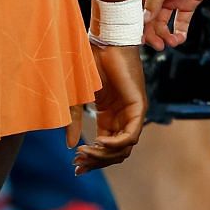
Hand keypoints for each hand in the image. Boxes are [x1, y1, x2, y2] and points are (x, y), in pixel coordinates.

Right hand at [71, 44, 145, 172]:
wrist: (102, 42)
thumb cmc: (89, 64)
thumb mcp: (78, 98)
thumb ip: (75, 121)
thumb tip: (71, 146)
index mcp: (110, 116)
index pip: (106, 148)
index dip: (92, 160)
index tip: (75, 167)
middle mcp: (122, 117)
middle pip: (115, 153)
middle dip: (96, 161)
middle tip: (78, 163)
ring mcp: (132, 113)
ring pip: (124, 148)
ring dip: (104, 155)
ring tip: (85, 153)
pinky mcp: (138, 106)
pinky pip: (131, 135)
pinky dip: (116, 143)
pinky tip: (99, 142)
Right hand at [140, 0, 209, 49]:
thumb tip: (144, 18)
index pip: (135, 6)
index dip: (135, 23)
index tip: (137, 38)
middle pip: (149, 19)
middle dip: (152, 34)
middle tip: (158, 45)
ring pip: (163, 23)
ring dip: (165, 35)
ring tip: (171, 42)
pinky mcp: (188, 3)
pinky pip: (180, 22)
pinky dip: (179, 33)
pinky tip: (180, 38)